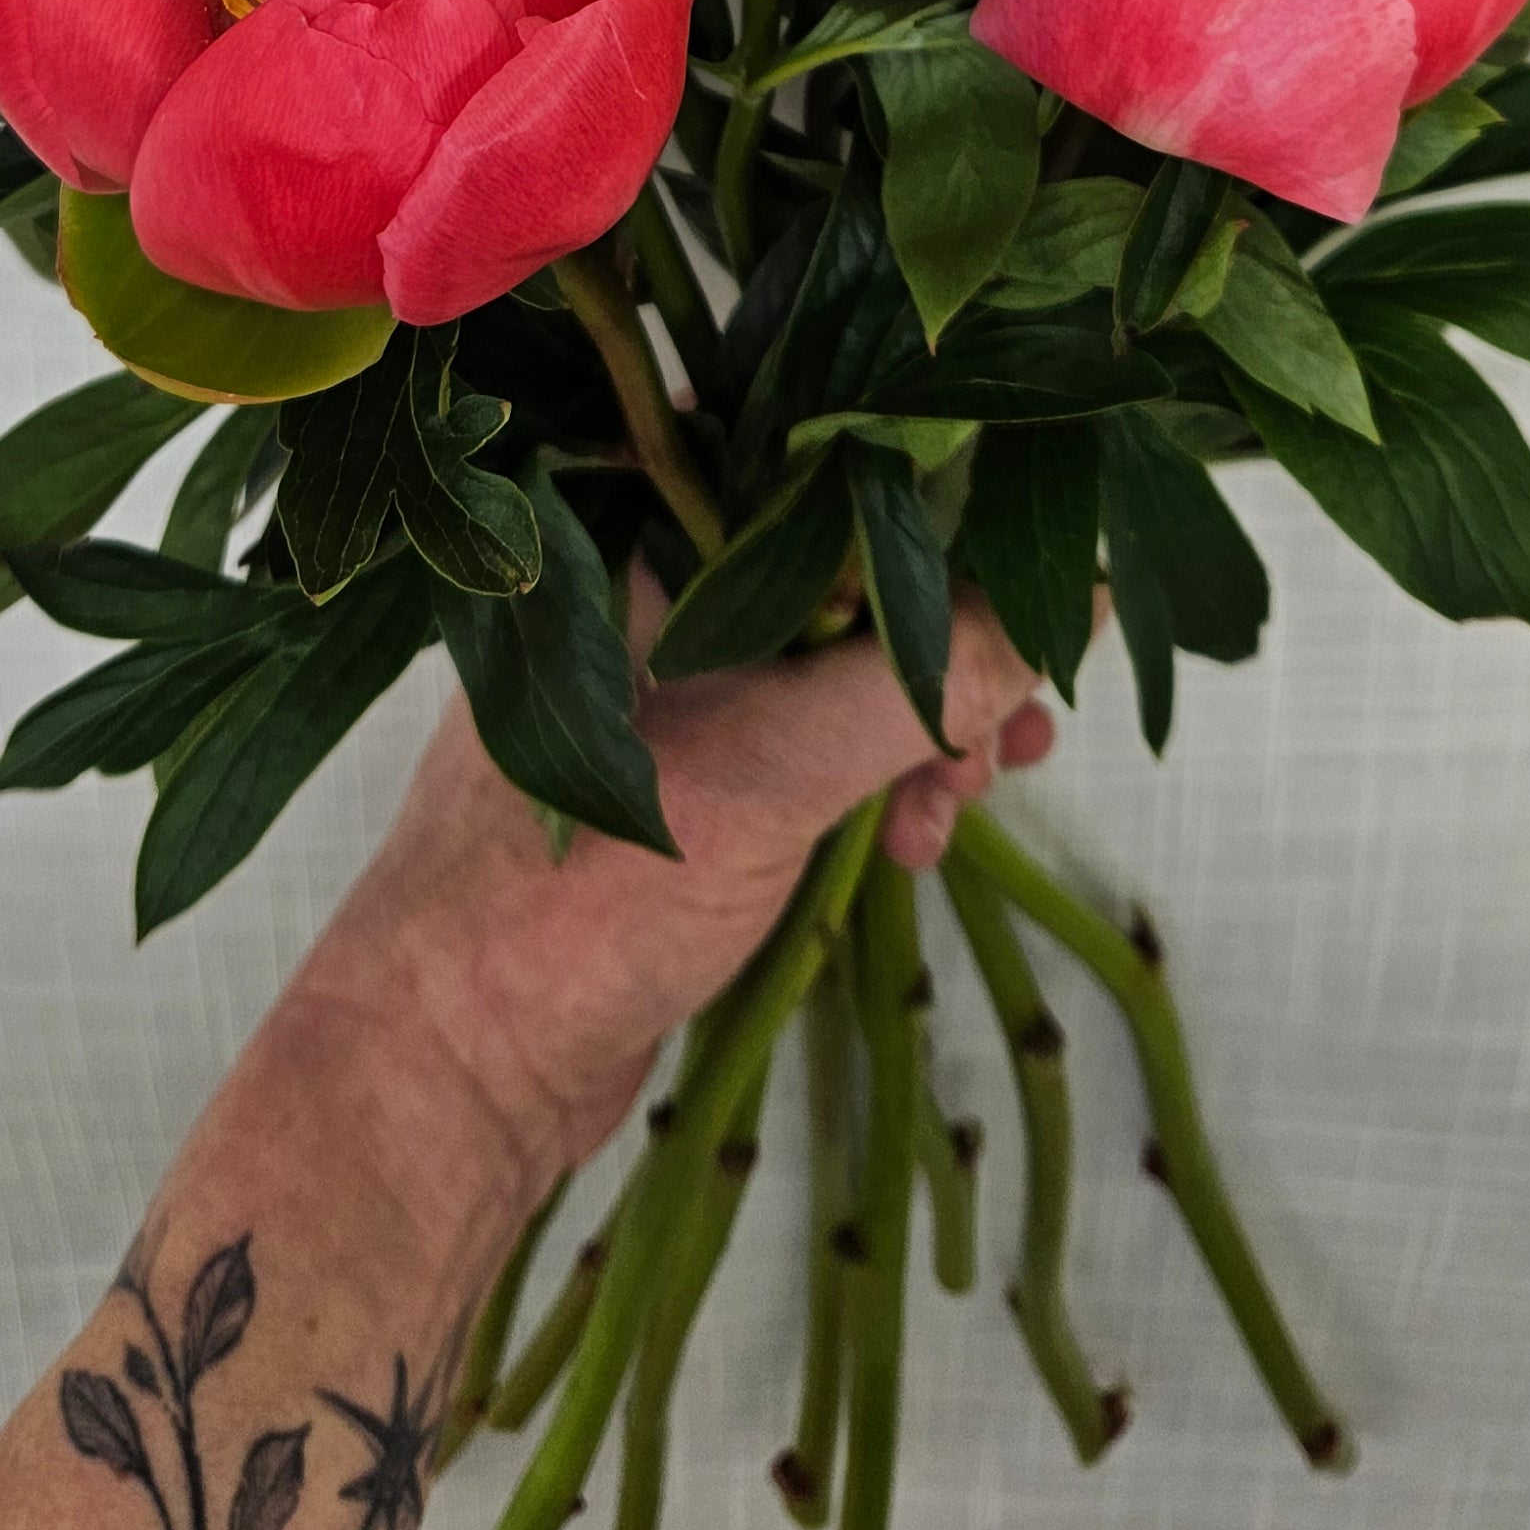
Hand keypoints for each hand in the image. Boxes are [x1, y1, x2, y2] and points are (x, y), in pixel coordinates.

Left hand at [276, 588, 1056, 1203]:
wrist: (453, 1073)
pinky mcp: (686, 769)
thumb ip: (928, 677)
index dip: (943, 511)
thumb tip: (1076, 602)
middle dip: (950, 644)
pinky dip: (880, 771)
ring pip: (841, 655)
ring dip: (928, 720)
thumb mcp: (777, 768)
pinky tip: (920, 837)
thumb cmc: (580, 898)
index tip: (1034, 584)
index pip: (824, 456)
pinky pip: (813, 732)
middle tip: (1013, 735)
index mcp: (634, 530)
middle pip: (850, 561)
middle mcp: (647, 580)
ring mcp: (667, 679)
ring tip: (968, 802)